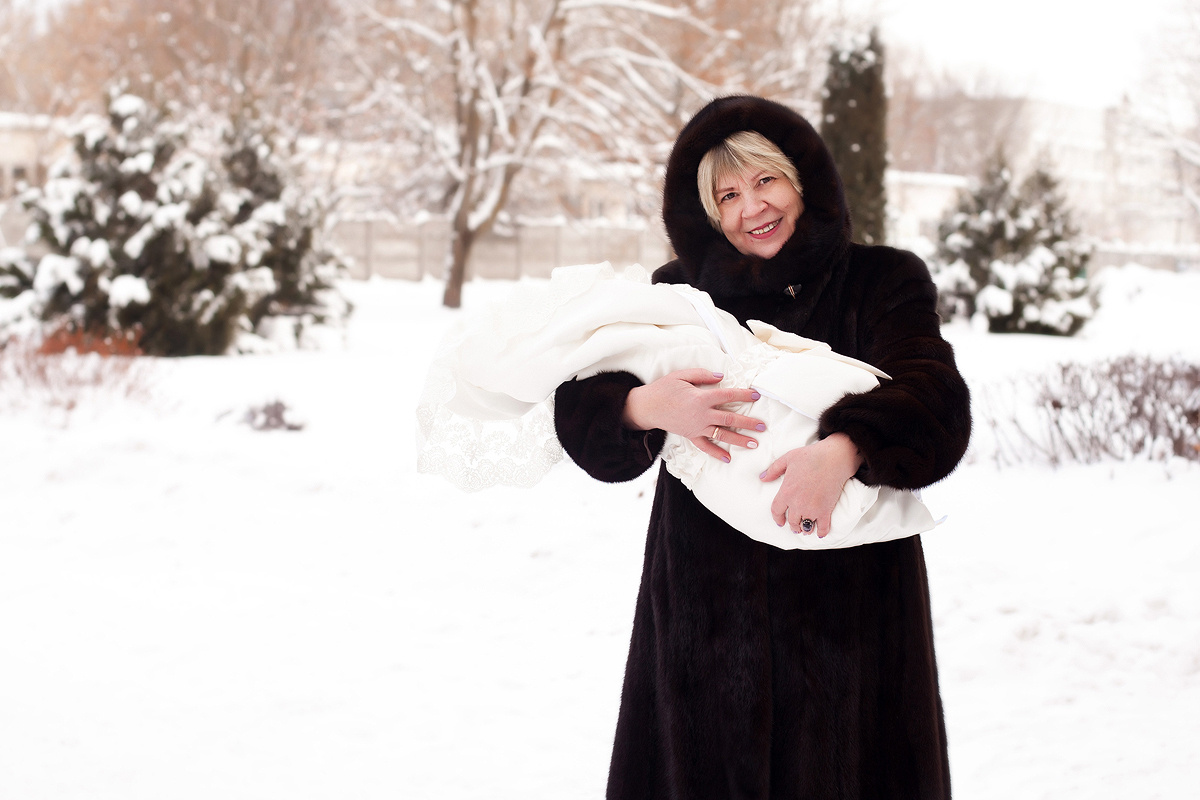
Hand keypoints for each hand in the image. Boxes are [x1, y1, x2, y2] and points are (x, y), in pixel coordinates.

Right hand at [622, 369, 764, 461]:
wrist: (647, 407)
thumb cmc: (664, 389)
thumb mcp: (681, 376)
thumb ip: (702, 375)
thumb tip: (721, 377)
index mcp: (700, 398)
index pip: (727, 396)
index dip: (743, 395)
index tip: (756, 396)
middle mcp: (701, 415)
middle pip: (729, 419)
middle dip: (747, 423)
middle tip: (762, 426)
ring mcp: (696, 428)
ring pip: (722, 435)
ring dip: (739, 440)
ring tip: (754, 444)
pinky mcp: (690, 436)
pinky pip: (705, 446)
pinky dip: (716, 453)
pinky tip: (727, 459)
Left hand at [759, 433, 862, 536]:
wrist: (834, 458)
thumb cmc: (810, 456)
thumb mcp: (787, 458)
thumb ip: (773, 470)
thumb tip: (762, 478)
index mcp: (786, 492)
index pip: (776, 511)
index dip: (777, 518)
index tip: (780, 522)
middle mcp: (797, 504)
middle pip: (792, 522)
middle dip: (793, 525)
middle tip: (795, 526)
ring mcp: (812, 509)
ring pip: (805, 526)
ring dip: (805, 529)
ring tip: (806, 529)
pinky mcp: (826, 510)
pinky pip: (823, 527)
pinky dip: (821, 532)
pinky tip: (820, 533)